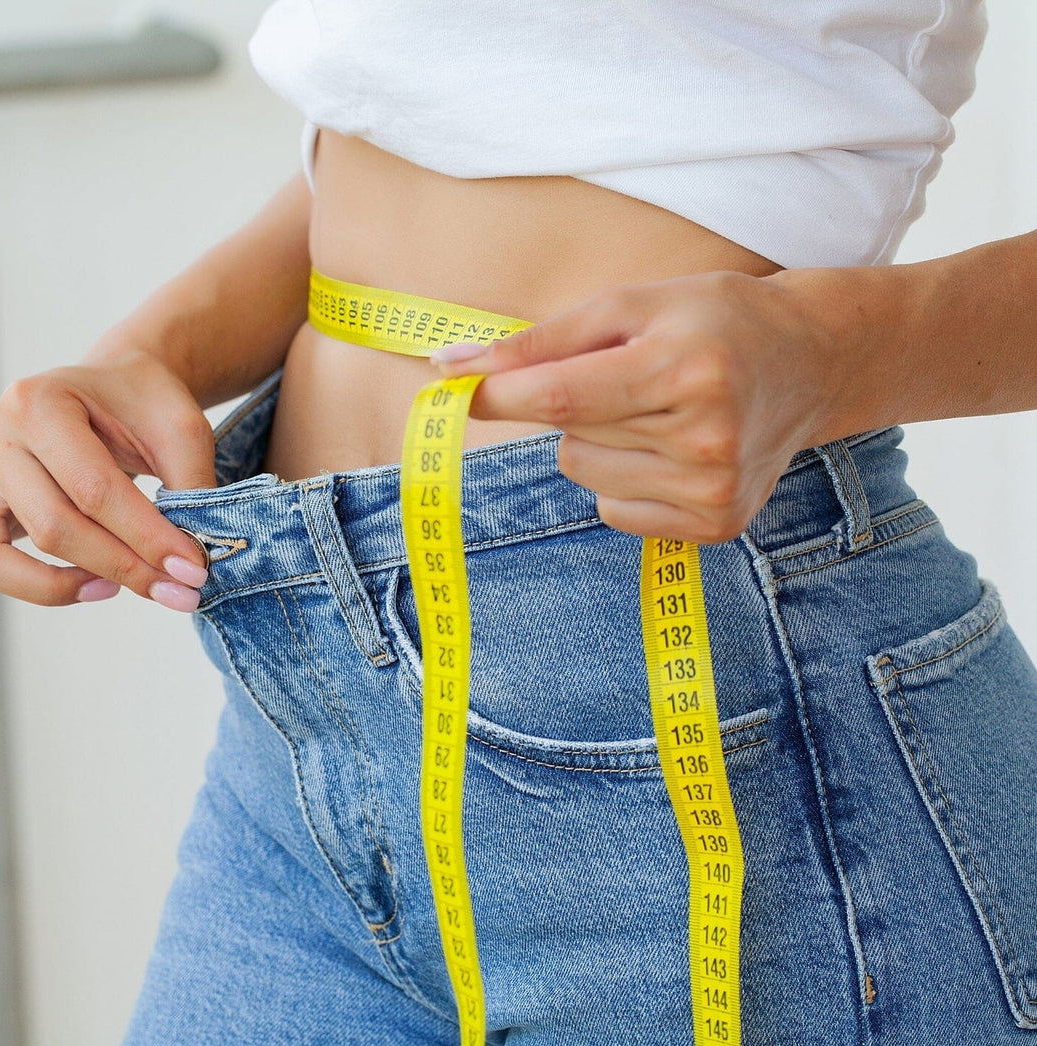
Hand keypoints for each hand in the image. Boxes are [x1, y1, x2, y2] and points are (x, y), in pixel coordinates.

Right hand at [0, 350, 217, 623]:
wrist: (115, 385)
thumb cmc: (145, 405)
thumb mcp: (182, 430)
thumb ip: (190, 490)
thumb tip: (191, 562)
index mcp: (40, 403)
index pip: (94, 490)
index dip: (147, 539)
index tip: (193, 570)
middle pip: (50, 526)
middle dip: (122, 567)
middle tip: (179, 590)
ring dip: (52, 586)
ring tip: (111, 588)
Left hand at [433, 270, 850, 542]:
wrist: (811, 362)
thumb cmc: (713, 321)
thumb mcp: (633, 305)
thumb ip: (542, 339)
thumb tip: (450, 366)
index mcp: (686, 368)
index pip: (561, 397)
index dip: (497, 396)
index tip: (450, 389)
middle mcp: (706, 438)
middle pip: (571, 435)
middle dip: (575, 402)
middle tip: (635, 375)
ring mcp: (713, 490)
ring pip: (586, 472)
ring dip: (601, 441)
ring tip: (660, 410)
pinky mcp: (716, 525)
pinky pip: (613, 508)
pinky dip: (624, 477)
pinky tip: (672, 448)